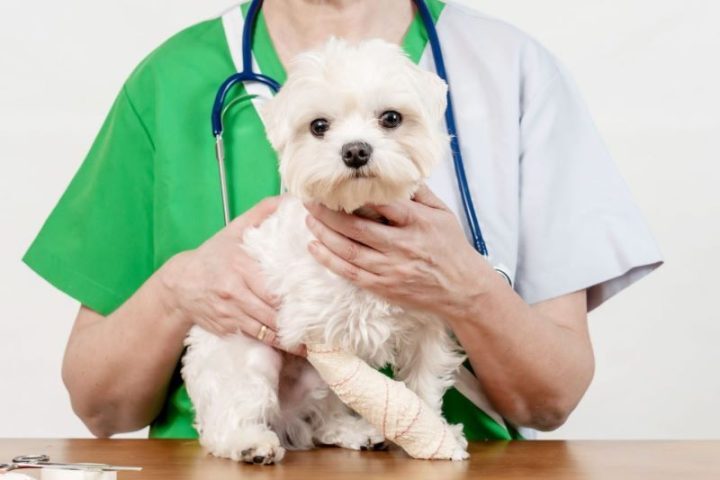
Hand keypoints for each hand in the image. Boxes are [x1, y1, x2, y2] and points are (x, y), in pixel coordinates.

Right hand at [161, 197, 304, 355]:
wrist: (180, 284)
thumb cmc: (214, 254)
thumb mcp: (235, 229)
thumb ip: (263, 212)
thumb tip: (291, 198)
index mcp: (241, 267)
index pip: (274, 288)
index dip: (296, 298)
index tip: (319, 302)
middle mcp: (235, 292)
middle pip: (272, 313)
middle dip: (297, 323)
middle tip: (323, 329)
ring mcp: (231, 313)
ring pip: (265, 331)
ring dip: (289, 340)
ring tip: (314, 345)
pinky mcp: (227, 328)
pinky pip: (255, 339)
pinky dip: (275, 345)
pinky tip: (293, 349)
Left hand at [304, 185, 494, 319]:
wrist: (462, 289)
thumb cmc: (451, 248)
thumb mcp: (442, 214)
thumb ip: (419, 193)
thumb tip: (398, 173)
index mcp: (416, 222)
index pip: (381, 204)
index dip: (355, 194)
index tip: (336, 184)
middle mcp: (401, 245)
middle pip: (356, 227)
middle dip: (328, 213)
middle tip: (311, 201)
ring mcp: (390, 268)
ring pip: (348, 250)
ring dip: (324, 234)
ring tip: (309, 220)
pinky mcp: (383, 287)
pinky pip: (350, 273)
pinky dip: (329, 260)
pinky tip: (315, 247)